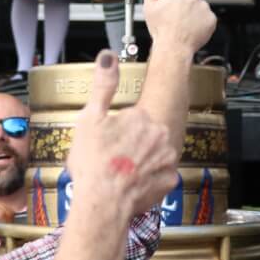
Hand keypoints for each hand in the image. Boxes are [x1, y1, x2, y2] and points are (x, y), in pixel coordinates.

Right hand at [64, 51, 178, 214]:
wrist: (102, 203)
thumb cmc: (93, 163)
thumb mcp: (90, 119)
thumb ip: (102, 85)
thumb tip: (108, 56)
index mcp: (143, 117)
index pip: (132, 118)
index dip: (116, 131)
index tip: (106, 143)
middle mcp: (161, 135)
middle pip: (145, 135)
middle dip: (131, 145)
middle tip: (111, 159)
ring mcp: (168, 158)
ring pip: (153, 155)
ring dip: (141, 162)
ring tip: (120, 173)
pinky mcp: (170, 180)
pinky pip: (159, 176)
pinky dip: (148, 180)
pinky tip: (132, 185)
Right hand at [138, 0, 216, 54]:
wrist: (173, 47)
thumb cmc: (161, 29)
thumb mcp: (150, 6)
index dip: (173, 3)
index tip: (170, 12)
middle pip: (190, 0)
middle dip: (185, 8)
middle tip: (176, 21)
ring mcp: (204, 8)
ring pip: (199, 9)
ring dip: (194, 16)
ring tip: (184, 27)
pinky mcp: (212, 19)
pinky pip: (208, 20)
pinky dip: (202, 25)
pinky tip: (192, 30)